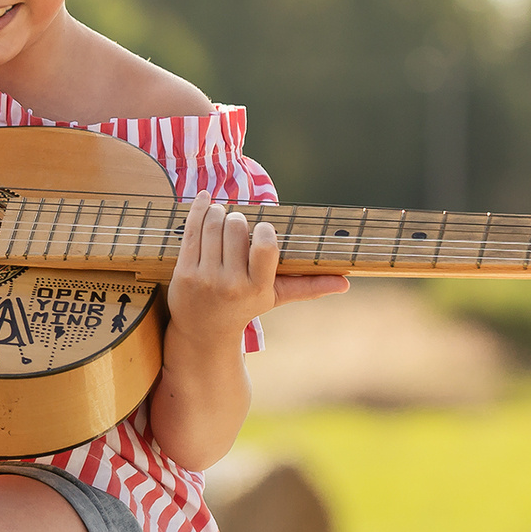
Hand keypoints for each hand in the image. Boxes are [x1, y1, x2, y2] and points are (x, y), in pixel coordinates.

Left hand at [167, 198, 349, 340]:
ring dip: (218, 211)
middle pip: (237, 227)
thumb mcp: (274, 298)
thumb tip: (346, 283)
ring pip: (213, 223)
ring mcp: (205, 277)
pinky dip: (197, 208)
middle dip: (238, 219)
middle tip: (238, 224)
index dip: (263, 229)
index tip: (261, 229)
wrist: (203, 332)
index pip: (265, 245)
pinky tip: (203, 199)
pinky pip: (191, 229)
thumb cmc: (243, 308)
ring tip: (222, 217)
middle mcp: (231, 283)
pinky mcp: (184, 271)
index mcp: (258, 287)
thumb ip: (309, 286)